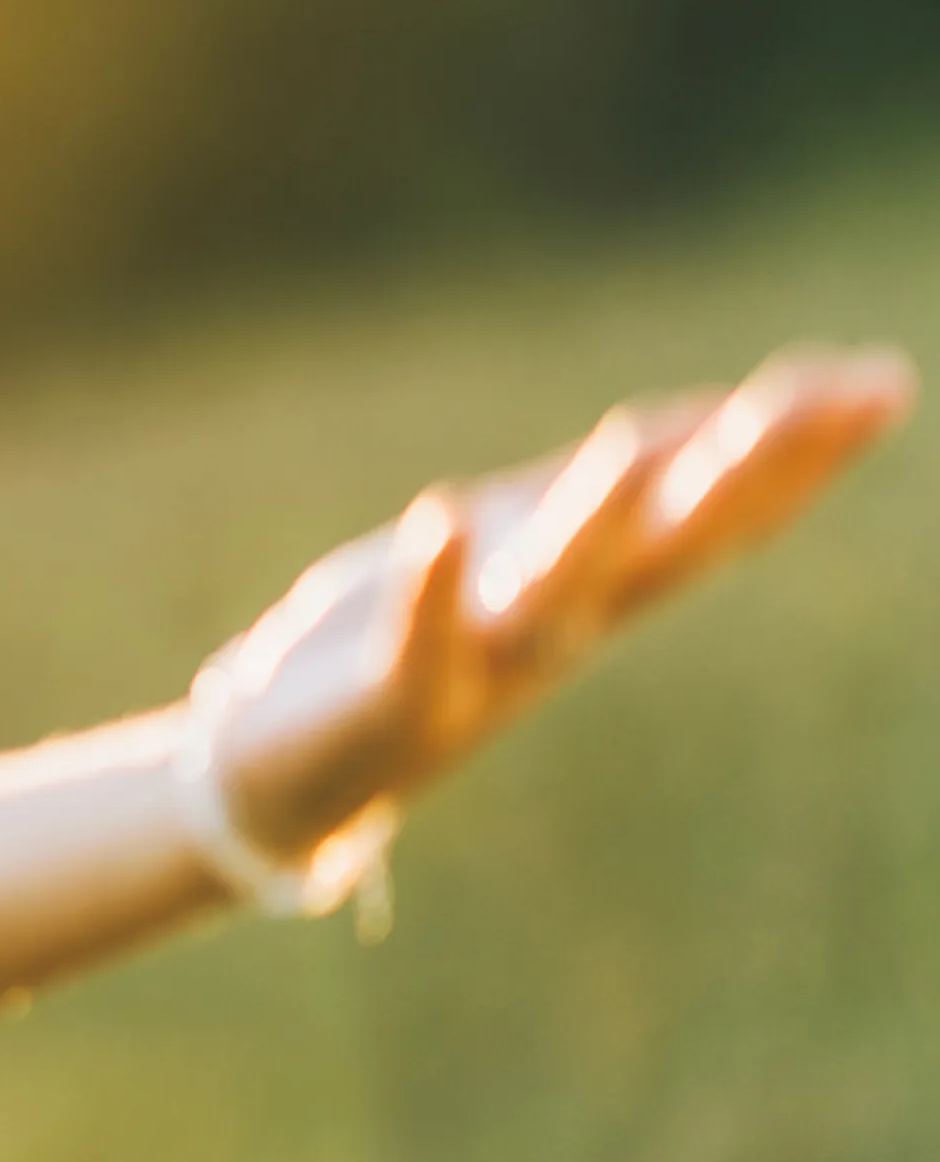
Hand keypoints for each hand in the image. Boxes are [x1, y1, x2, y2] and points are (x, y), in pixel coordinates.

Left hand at [203, 343, 914, 867]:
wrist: (283, 781)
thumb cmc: (403, 640)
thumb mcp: (511, 548)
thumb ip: (607, 494)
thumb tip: (715, 416)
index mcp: (593, 587)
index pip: (713, 511)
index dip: (796, 451)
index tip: (878, 380)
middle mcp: (557, 630)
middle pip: (668, 547)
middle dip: (742, 473)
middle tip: (827, 400)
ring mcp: (476, 671)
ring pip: (555, 597)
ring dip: (596, 524)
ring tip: (629, 443)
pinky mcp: (389, 708)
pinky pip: (415, 650)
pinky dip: (430, 589)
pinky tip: (437, 517)